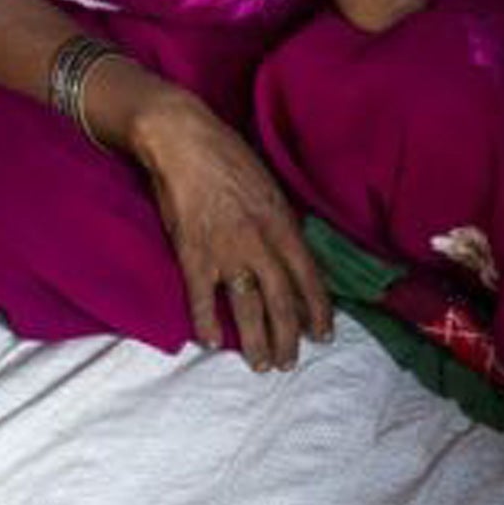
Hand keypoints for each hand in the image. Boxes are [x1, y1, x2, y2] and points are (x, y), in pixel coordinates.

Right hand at [131, 92, 332, 370]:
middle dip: (289, 338)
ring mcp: (226, 251)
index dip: (318, 311)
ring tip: (260, 365)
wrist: (181, 139)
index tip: (322, 336)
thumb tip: (291, 248)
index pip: (309, 279)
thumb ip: (281, 222)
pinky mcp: (192, 253)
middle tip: (288, 362)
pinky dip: (206, 321)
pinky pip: (201, 296)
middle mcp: (260, 244)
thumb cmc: (226, 155)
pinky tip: (210, 341)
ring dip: (256, 341)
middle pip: (282, 303)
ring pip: (248, 307)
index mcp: (283, 225)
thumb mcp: (269, 186)